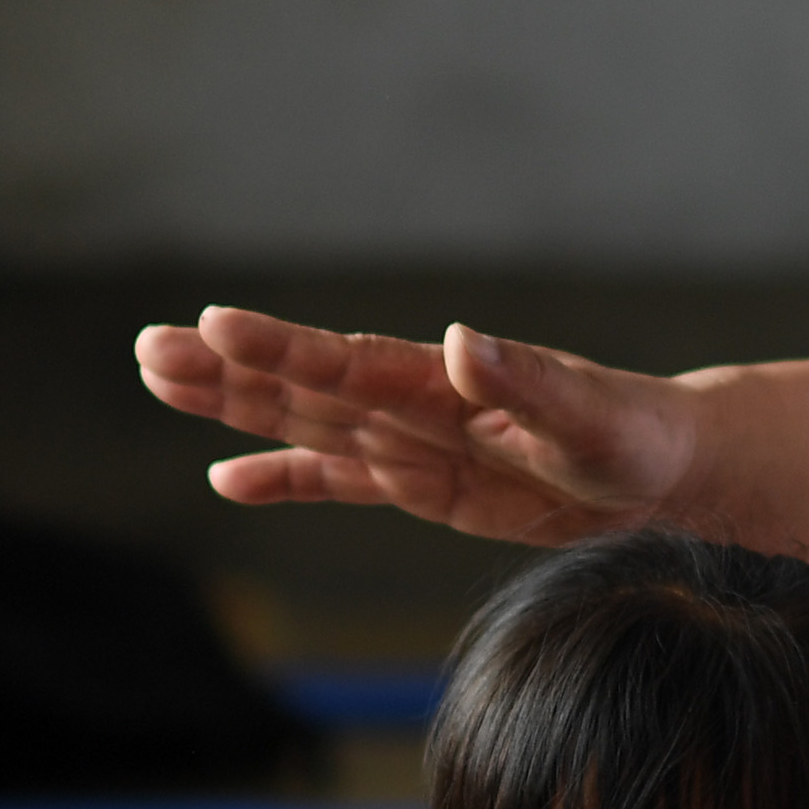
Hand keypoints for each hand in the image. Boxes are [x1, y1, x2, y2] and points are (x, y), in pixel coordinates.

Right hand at [135, 309, 694, 540]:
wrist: (658, 466)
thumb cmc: (633, 435)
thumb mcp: (592, 418)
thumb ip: (526, 382)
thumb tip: (461, 341)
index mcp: (446, 381)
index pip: (350, 362)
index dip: (282, 347)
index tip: (215, 324)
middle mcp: (415, 404)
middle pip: (306, 385)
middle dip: (229, 370)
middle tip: (151, 348)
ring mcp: (412, 442)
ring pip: (306, 424)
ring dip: (236, 406)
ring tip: (161, 380)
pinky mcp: (422, 484)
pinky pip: (339, 481)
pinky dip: (285, 481)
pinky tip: (226, 478)